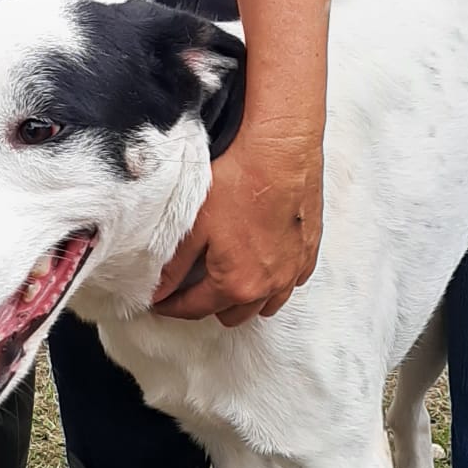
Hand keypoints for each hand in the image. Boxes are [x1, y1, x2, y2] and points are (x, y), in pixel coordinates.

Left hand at [152, 121, 323, 326]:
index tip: (162, 303)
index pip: (196, 309)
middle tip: (191, 288)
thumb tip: (158, 290)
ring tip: (228, 280)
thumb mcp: (194, 225)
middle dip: (209, 306)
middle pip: (232, 315)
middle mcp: (268, 286)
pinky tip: (261, 264)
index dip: (173, 307)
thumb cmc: (240, 182)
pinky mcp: (308, 254)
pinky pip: (290, 284)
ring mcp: (292, 271)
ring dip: (245, 299)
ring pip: (266, 305)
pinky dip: (273, 282)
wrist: (282, 153)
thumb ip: (174, 266)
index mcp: (236, 284)